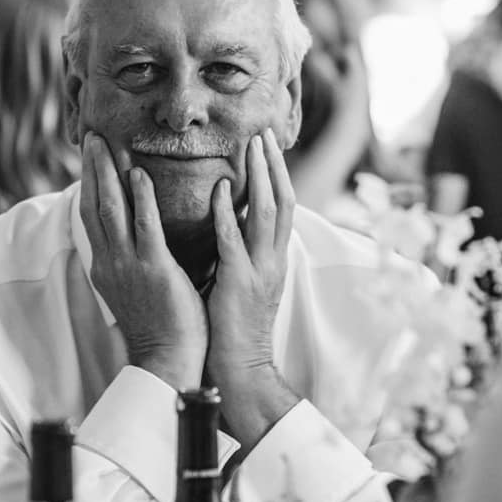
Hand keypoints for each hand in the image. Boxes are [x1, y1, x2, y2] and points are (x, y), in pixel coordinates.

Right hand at [80, 134, 205, 388]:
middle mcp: (110, 263)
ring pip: (111, 210)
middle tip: (90, 138)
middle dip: (91, 170)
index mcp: (106, 267)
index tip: (90, 157)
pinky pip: (144, 227)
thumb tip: (140, 235)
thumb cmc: (161, 327)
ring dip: (106, 174)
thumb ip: (134, 259)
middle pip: (94, 206)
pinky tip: (138, 174)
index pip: (92, 217)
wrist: (167, 362)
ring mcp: (128, 266)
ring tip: (103, 144)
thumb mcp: (137, 288)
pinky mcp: (154, 271)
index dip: (90, 184)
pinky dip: (140, 199)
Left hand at [207, 130, 299, 444]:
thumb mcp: (246, 283)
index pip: (283, 207)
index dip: (277, 174)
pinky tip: (219, 189)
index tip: (266, 144)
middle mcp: (274, 260)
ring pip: (267, 213)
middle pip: (282, 201)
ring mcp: (259, 271)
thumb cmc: (236, 329)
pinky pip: (235, 241)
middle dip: (273, 165)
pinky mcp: (239, 284)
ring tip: (250, 145)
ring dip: (259, 176)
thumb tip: (231, 223)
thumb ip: (244, 253)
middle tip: (263, 132)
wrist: (242, 370)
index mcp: (275, 260)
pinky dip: (228, 212)